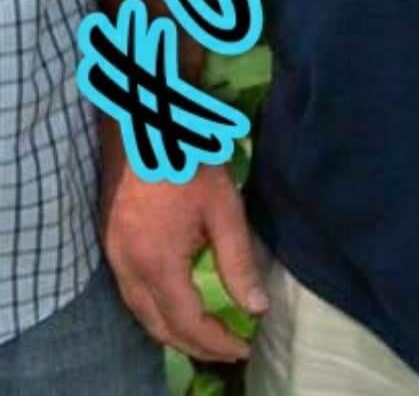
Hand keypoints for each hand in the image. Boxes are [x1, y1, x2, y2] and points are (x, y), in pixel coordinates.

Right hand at [102, 127, 268, 364]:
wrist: (147, 121)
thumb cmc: (191, 160)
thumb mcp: (224, 208)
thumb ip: (238, 261)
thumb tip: (256, 307)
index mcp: (157, 263)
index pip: (187, 323)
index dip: (216, 342)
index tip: (244, 347)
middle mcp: (129, 269)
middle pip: (160, 327)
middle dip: (195, 345)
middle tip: (229, 348)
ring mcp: (114, 258)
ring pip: (141, 315)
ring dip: (173, 332)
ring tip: (208, 334)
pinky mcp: (111, 245)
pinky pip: (132, 295)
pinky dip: (156, 312)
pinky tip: (177, 306)